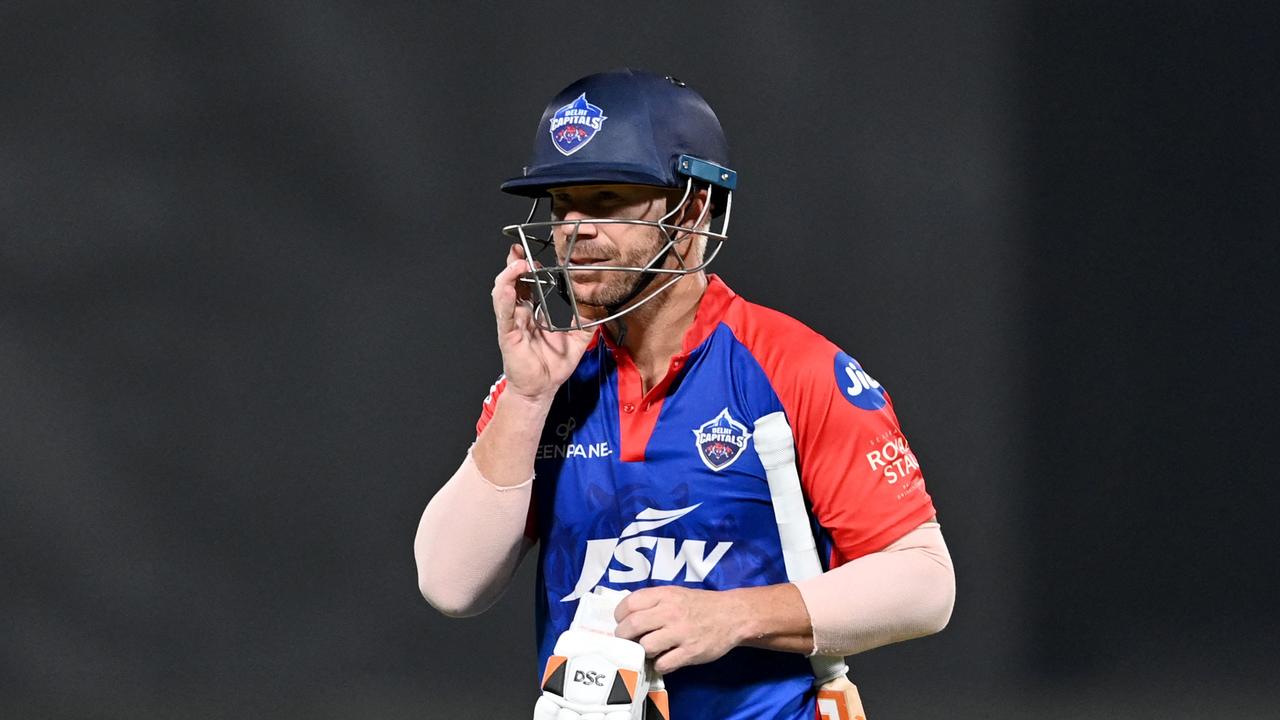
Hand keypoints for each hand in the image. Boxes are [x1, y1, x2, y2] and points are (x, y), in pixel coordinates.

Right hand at [492, 244, 592, 401]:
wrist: (542, 390)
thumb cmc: (553, 367)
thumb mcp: (577, 341)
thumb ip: (587, 323)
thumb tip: (600, 307)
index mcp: (532, 313)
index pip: (527, 284)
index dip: (527, 268)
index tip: (533, 254)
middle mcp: (519, 315)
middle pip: (512, 283)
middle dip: (514, 264)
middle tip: (520, 250)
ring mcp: (512, 323)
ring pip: (503, 293)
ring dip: (509, 276)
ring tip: (520, 263)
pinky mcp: (508, 335)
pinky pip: (504, 314)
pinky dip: (505, 299)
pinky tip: (509, 288)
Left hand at [613, 586, 746, 673]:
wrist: (732, 615)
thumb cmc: (700, 605)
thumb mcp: (675, 594)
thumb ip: (652, 602)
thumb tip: (626, 616)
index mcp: (665, 595)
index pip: (629, 604)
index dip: (620, 616)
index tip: (622, 622)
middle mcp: (670, 612)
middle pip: (632, 626)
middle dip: (624, 636)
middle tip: (628, 641)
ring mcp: (680, 633)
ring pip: (645, 646)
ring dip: (643, 652)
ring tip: (649, 650)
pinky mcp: (690, 652)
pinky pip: (663, 664)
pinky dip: (659, 665)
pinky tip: (664, 659)